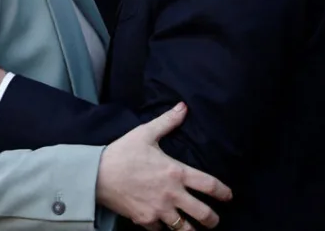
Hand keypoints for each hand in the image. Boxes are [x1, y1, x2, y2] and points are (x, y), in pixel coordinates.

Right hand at [97, 103, 231, 230]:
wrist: (96, 175)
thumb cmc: (122, 153)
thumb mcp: (145, 133)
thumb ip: (168, 121)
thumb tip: (183, 106)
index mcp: (176, 173)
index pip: (210, 185)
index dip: (224, 193)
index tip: (228, 196)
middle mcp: (172, 195)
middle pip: (204, 214)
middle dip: (213, 220)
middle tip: (214, 220)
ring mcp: (159, 210)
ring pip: (185, 229)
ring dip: (192, 230)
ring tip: (195, 229)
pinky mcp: (145, 220)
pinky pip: (161, 230)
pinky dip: (164, 228)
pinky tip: (165, 224)